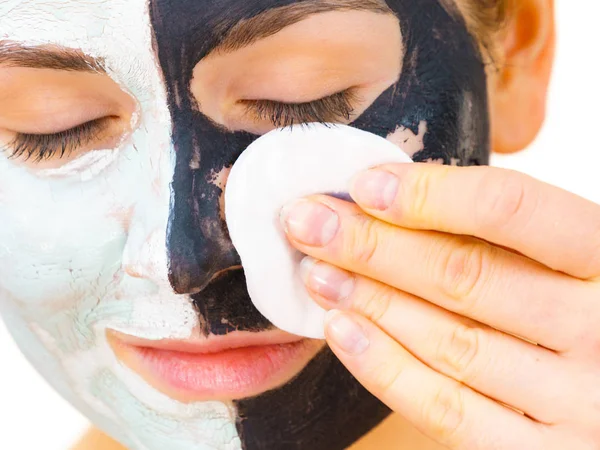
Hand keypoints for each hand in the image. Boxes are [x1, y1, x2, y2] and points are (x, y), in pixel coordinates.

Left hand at [281, 163, 599, 449]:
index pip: (515, 209)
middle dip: (373, 245)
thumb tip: (397, 200)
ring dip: (369, 301)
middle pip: (466, 275)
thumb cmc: (585, 315)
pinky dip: (386, 368)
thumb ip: (508, 239)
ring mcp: (578, 400)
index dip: (431, 193)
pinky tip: (342, 330)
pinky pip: (449, 411)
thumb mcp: (568, 263)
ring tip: (316, 271)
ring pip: (450, 341)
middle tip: (308, 222)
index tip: (363, 184)